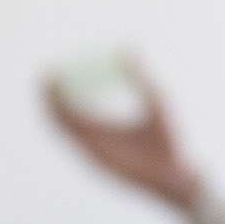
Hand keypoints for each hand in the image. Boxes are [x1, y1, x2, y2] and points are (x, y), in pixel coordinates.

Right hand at [46, 56, 202, 212]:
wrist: (177, 173)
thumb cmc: (169, 142)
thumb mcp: (154, 100)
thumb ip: (140, 78)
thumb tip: (129, 49)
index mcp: (106, 130)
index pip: (77, 108)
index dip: (64, 91)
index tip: (58, 70)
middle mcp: (95, 141)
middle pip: (64, 117)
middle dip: (51, 97)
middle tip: (48, 73)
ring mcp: (93, 150)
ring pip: (63, 127)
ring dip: (52, 105)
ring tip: (47, 83)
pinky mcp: (95, 156)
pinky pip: (75, 136)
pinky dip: (64, 118)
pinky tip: (61, 101)